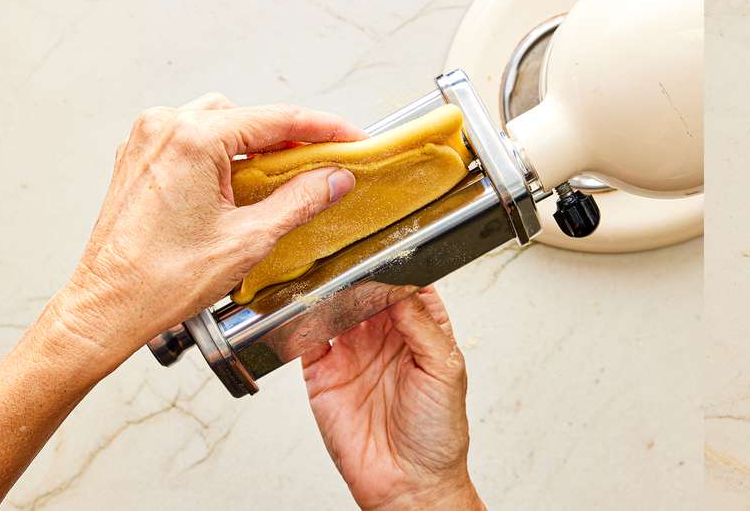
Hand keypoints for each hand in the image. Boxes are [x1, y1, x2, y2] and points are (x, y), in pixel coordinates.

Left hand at [50, 94, 361, 376]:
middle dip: (289, 139)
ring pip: (221, 124)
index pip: (277, 119)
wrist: (104, 310)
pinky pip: (193, 139)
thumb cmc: (158, 281)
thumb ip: (300, 200)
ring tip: (280, 179)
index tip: (352, 139)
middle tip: (323, 164)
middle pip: (249, 117)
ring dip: (255, 146)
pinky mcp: (139, 159)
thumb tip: (334, 178)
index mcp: (191, 139)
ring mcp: (146, 142)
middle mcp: (164, 129)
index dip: (325, 130)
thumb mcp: (248, 240)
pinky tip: (240, 185)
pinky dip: (223, 154)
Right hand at [304, 287, 484, 510]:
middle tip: (355, 276)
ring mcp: (353, 357)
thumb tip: (401, 290)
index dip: (396, 274)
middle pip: (367, 294)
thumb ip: (422, 326)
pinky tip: (311, 317)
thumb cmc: (439, 433)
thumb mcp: (445, 369)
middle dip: (360, 282)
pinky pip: (309, 342)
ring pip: (337, 312)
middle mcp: (385, 340)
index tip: (388, 264)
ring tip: (334, 293)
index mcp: (420, 332)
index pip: (405, 289)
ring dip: (332, 299)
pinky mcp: (324, 377)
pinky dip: (304, 326)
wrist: (410, 484)